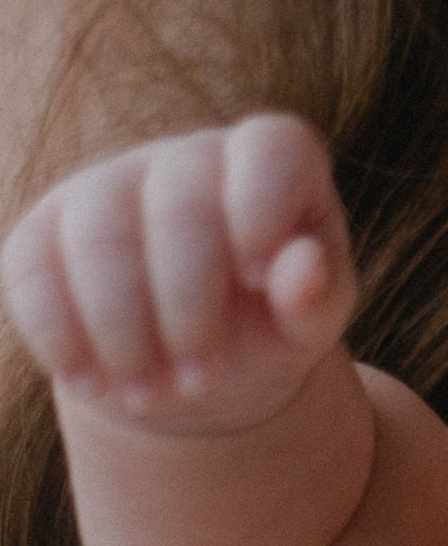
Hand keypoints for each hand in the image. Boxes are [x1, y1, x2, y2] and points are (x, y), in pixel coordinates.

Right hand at [0, 111, 354, 432]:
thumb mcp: (309, 322)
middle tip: (198, 381)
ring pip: (98, 238)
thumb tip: (303, 266)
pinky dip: (61, 336)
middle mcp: (184, 160)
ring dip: (123, 332)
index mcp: (269, 166)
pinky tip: (92, 383)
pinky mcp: (44, 232)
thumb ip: (316, 295)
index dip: (261, 207)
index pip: (270, 149)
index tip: (256, 277)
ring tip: (150, 396)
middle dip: (188, 310)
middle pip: (178, 208)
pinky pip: (32, 270)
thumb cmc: (268, 327)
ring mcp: (105, 186)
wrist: (190, 364)